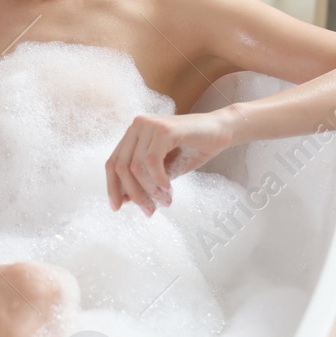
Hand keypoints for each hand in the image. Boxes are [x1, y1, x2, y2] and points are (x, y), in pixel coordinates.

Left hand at [105, 111, 235, 214]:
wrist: (223, 131)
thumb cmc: (194, 149)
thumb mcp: (165, 170)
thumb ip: (145, 180)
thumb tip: (124, 199)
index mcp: (134, 133)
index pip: (113, 162)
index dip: (112, 187)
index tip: (117, 207)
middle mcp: (137, 125)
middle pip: (121, 166)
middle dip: (134, 193)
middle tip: (149, 211)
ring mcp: (150, 125)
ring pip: (136, 166)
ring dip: (150, 190)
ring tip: (164, 202)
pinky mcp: (164, 129)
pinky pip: (152, 162)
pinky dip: (158, 180)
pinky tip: (168, 190)